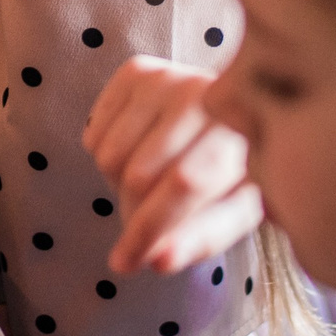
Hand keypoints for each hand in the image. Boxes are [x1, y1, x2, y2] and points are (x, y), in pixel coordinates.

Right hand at [84, 56, 263, 277]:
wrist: (240, 107)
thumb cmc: (238, 166)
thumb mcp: (237, 209)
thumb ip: (202, 238)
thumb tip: (157, 262)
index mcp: (241, 131)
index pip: (184, 183)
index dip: (150, 228)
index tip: (127, 263)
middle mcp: (202, 93)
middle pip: (139, 174)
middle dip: (133, 214)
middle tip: (148, 222)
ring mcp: (167, 77)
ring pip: (109, 155)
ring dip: (119, 185)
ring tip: (149, 182)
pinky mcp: (137, 71)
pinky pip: (93, 132)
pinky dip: (105, 155)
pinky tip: (137, 152)